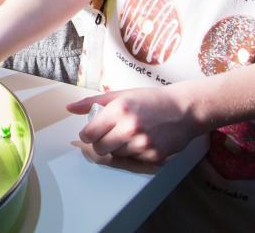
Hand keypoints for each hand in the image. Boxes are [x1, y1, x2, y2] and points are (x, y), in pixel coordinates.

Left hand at [66, 84, 202, 162]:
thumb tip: (70, 108)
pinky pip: (133, 160)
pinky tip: (145, 139)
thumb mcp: (121, 95)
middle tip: (111, 133)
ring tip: (132, 133)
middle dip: (101, 142)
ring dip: (119, 147)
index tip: (91, 132)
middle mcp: (129, 127)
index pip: (89, 134)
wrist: (184, 109)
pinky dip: (135, 152)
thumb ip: (93, 102)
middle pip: (100, 148)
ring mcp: (142, 144)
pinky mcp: (154, 156)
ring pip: (116, 155)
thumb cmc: (151, 100)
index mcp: (118, 109)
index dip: (87, 134)